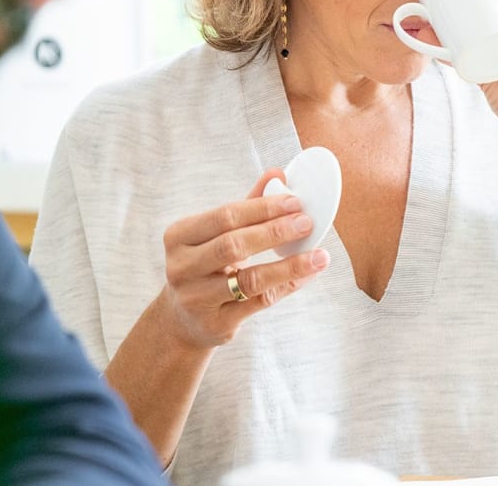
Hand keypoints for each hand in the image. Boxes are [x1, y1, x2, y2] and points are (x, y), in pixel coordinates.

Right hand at [158, 170, 329, 349]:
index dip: (261, 208)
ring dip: (289, 265)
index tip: (294, 202)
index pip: (224, 216)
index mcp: (179, 236)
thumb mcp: (216, 235)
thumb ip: (246, 205)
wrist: (183, 320)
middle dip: (274, 232)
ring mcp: (197, 298)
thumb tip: (277, 174)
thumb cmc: (206, 266)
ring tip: (319, 255)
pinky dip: (288, 285)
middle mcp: (181, 267)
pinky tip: (309, 274)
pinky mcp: (217, 323)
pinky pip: (260, 301)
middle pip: (232, 245)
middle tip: (306, 223)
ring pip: (249, 279)